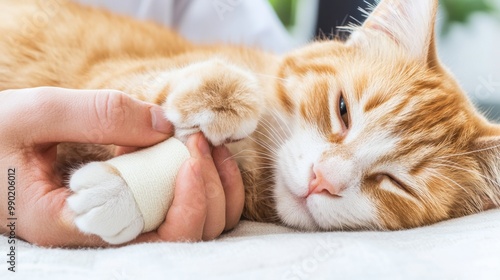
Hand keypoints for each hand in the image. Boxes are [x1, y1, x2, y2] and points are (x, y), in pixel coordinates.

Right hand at [0, 87, 243, 246]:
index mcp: (74, 225)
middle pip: (186, 238)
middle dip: (210, 188)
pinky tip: (193, 155)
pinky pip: (177, 213)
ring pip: (192, 232)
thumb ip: (98, 115)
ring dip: (213, 189)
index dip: (191, 196)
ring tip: (204, 146)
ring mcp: (117, 226)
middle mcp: (102, 237)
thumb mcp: (34, 116)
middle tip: (200, 140)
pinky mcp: (123, 211)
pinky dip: (201, 186)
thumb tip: (166, 123)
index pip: (157, 236)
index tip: (189, 145)